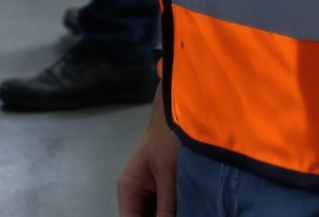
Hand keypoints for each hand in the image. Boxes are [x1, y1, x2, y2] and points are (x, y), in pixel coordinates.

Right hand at [117, 95, 178, 216]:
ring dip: (169, 215)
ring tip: (190, 210)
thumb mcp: (168, 175)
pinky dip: (175, 212)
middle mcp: (136, 193)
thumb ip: (166, 207)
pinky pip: (165, 208)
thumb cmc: (167, 139)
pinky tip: (189, 210)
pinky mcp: (164, 188)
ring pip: (156, 214)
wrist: (178, 113)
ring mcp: (150, 191)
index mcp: (129, 190)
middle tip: (186, 213)